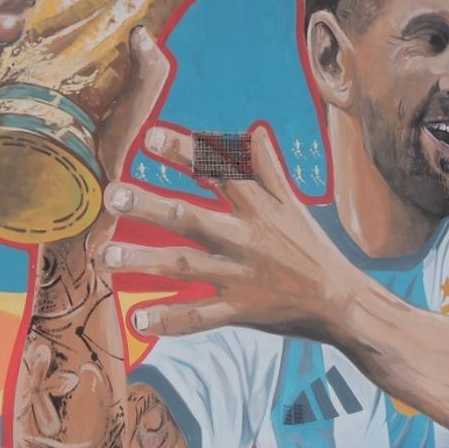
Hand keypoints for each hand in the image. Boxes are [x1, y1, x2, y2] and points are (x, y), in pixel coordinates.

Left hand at [97, 124, 360, 341]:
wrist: (342, 302)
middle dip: (150, 206)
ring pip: (186, 267)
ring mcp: (241, 276)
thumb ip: (268, 167)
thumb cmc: (311, 248)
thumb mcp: (293, 203)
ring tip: (106, 257)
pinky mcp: (241, 311)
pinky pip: (200, 317)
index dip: (184, 152)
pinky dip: (170, 320)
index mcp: (257, 207)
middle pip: (190, 218)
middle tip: (113, 195)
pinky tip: (138, 320)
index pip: (217, 172)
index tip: (149, 138)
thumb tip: (254, 128)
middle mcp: (245, 238)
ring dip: (145, 261)